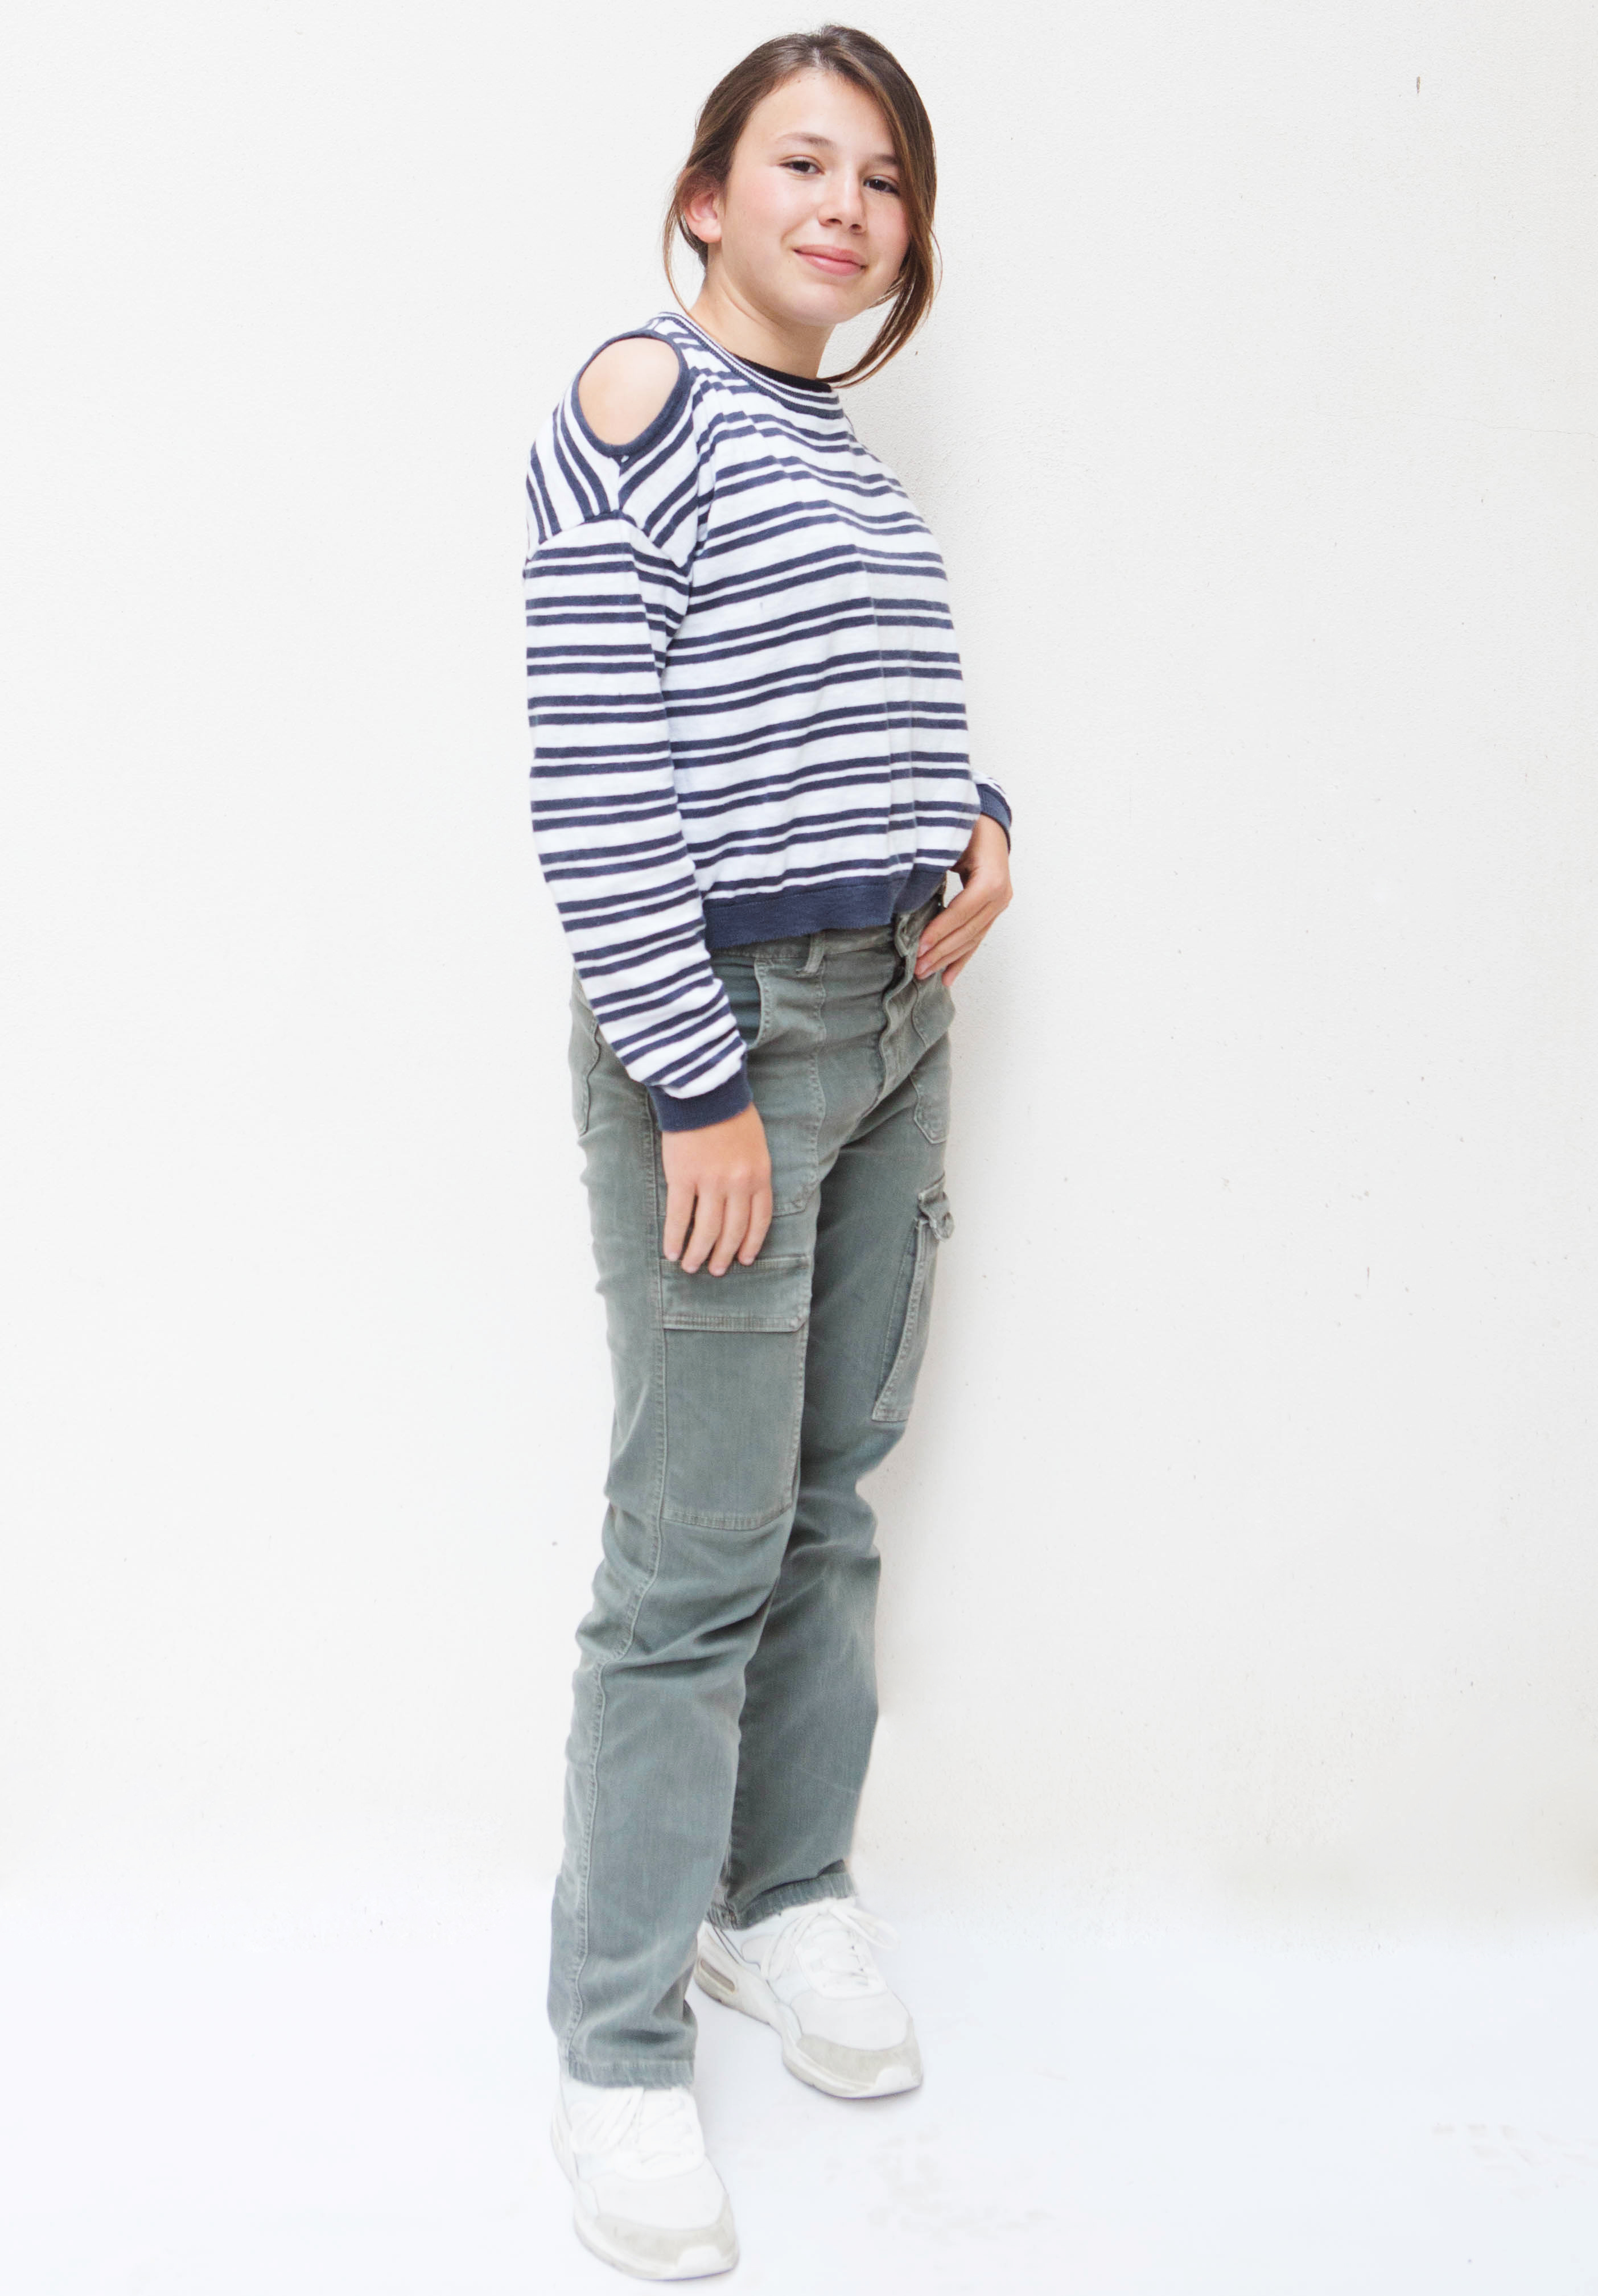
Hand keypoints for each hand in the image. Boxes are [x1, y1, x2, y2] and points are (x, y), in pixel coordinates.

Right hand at [661, 1100, 773, 1273]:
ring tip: (691, 1266)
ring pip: (706, 1230)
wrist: (705, 1090)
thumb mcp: (756, 1145)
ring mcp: (711, 1182)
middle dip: (723, 1255)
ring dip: (698, 1253)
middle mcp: (738, 1184)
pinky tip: (671, 1251)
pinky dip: (674, 1237)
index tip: (744, 1259)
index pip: (759, 1220)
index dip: (751, 1243)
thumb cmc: (731, 1113)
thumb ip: (751, 1173)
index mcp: (759, 1175)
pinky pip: (679, 1216)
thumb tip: (741, 1203)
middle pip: (732, 1231)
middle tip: (716, 1270)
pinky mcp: (683, 1177)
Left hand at [913, 813, 1011, 985]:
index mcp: (992, 878)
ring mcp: (999, 904)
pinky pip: (977, 938)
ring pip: (972, 938)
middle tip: (917, 968)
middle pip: (968, 930)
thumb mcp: (950, 839)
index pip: (962, 911)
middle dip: (941, 952)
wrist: (988, 822)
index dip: (940, 930)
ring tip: (925, 973)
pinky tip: (948, 977)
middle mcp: (1001, 894)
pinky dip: (961, 958)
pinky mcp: (993, 910)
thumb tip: (906, 889)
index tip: (918, 947)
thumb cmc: (966, 825)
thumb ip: (933, 863)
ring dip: (948, 959)